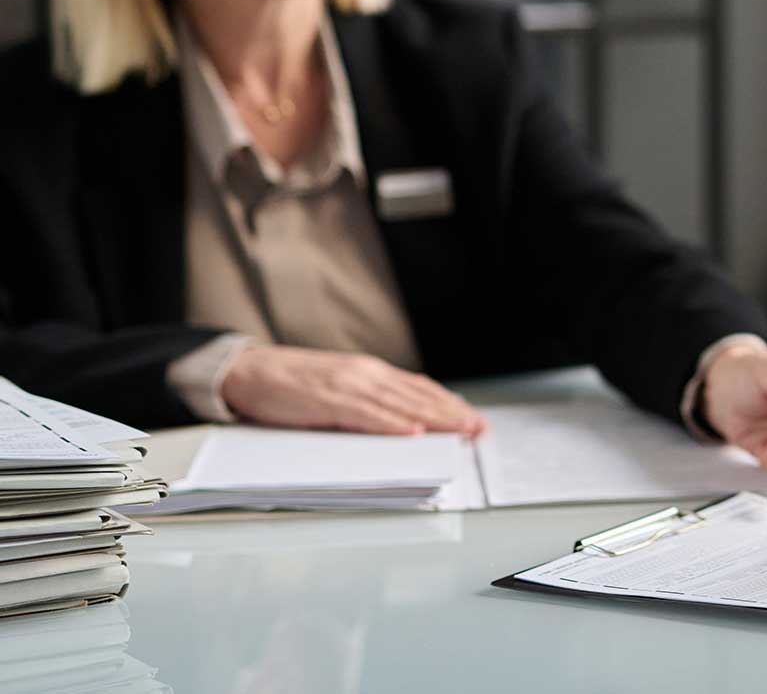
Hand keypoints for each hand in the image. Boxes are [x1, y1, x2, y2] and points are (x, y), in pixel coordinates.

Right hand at [219, 344, 487, 435]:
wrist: (248, 371)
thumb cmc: (291, 384)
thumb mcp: (338, 387)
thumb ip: (367, 401)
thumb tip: (400, 422)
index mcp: (370, 373)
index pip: (419, 389)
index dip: (449, 403)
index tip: (473, 418)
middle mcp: (366, 375)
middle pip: (418, 397)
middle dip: (452, 414)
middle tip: (481, 430)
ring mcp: (348, 387)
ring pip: (400, 405)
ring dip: (434, 420)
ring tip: (461, 432)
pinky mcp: (327, 400)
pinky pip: (366, 415)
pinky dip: (391, 425)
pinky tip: (412, 434)